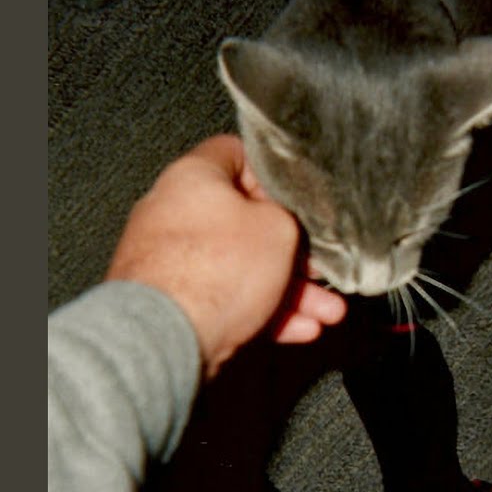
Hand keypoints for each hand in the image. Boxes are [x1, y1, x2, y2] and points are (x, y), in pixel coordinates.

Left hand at [105, 134, 345, 377]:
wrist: (167, 337)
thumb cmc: (214, 271)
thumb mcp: (278, 228)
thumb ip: (288, 217)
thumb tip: (287, 225)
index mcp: (193, 176)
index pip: (237, 154)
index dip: (274, 177)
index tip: (297, 200)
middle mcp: (174, 212)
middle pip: (245, 224)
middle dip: (293, 254)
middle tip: (319, 269)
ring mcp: (170, 260)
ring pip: (241, 269)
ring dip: (287, 292)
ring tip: (325, 313)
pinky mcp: (173, 301)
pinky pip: (224, 300)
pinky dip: (261, 313)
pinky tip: (298, 330)